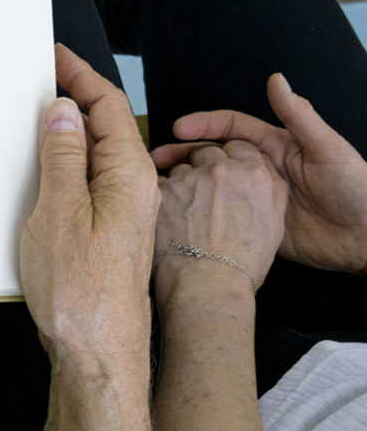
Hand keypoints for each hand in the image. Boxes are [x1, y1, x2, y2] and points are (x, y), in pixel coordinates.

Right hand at [20, 46, 158, 362]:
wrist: (98, 350)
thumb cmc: (81, 290)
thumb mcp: (59, 213)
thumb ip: (62, 158)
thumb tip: (63, 112)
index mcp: (126, 175)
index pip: (108, 107)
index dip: (81, 75)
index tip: (54, 55)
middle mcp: (131, 189)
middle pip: (104, 127)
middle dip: (71, 99)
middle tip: (34, 81)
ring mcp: (120, 212)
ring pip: (93, 157)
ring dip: (63, 135)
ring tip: (29, 121)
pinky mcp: (106, 233)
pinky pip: (86, 185)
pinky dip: (62, 167)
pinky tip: (38, 172)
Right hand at [152, 74, 366, 275]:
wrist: (366, 238)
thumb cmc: (355, 188)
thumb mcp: (327, 148)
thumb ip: (300, 116)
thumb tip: (276, 78)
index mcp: (275, 146)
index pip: (232, 128)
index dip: (205, 124)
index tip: (179, 129)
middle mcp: (260, 169)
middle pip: (213, 154)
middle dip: (182, 153)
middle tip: (154, 160)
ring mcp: (254, 197)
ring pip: (211, 184)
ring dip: (185, 181)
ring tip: (158, 185)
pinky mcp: (254, 224)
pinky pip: (221, 213)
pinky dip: (198, 211)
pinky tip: (178, 212)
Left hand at [153, 140, 285, 302]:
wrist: (207, 285)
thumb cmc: (241, 265)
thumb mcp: (274, 225)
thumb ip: (270, 191)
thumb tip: (263, 176)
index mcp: (255, 175)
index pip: (239, 146)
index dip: (230, 158)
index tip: (223, 172)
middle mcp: (222, 170)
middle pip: (207, 153)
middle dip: (202, 169)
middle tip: (198, 195)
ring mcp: (188, 178)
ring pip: (179, 167)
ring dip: (180, 183)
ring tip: (181, 214)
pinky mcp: (160, 190)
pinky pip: (156, 182)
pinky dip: (160, 196)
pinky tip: (165, 218)